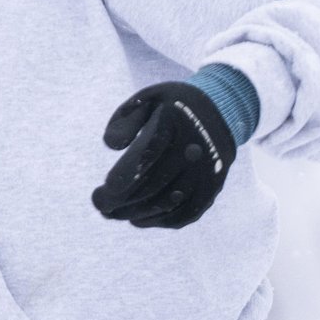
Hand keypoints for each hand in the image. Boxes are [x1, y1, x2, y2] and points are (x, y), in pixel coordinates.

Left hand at [92, 81, 237, 229]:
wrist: (219, 110)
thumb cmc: (172, 106)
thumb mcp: (147, 99)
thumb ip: (125, 119)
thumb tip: (111, 145)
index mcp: (177, 122)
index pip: (148, 153)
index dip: (125, 175)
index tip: (104, 188)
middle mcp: (195, 149)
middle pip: (156, 183)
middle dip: (123, 199)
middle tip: (100, 205)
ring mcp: (207, 171)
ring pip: (169, 202)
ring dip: (137, 213)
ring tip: (112, 214)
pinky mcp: (213, 187)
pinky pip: (187, 213)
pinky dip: (161, 220)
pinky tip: (138, 219)